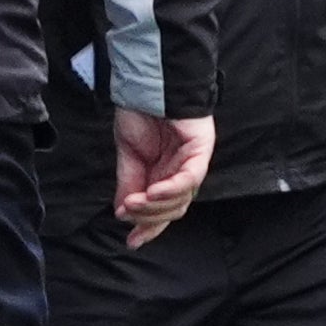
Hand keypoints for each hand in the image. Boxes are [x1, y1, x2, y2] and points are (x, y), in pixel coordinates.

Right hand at [114, 109, 215, 246]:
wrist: (146, 83)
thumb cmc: (140, 113)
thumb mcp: (128, 156)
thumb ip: (129, 184)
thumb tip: (124, 213)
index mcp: (164, 174)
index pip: (162, 210)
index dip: (148, 227)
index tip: (131, 242)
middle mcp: (181, 172)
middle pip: (173, 210)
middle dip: (148, 217)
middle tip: (128, 212)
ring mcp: (193, 161)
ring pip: (182, 199)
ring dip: (155, 205)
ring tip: (134, 201)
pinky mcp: (201, 149)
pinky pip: (190, 177)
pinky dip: (171, 189)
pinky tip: (152, 192)